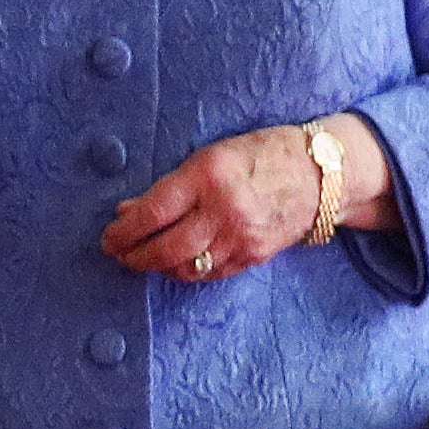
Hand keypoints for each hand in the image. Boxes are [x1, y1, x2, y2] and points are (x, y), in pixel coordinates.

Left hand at [101, 116, 393, 282]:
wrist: (319, 174)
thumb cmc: (260, 154)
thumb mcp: (211, 156)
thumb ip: (171, 186)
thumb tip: (128, 211)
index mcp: (209, 176)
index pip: (154, 212)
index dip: (125, 231)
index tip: (108, 238)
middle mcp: (224, 210)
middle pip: (166, 248)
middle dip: (136, 257)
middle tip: (120, 255)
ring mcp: (241, 237)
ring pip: (186, 267)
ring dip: (159, 267)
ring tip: (145, 259)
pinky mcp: (253, 256)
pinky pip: (210, 273)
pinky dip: (187, 271)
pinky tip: (176, 263)